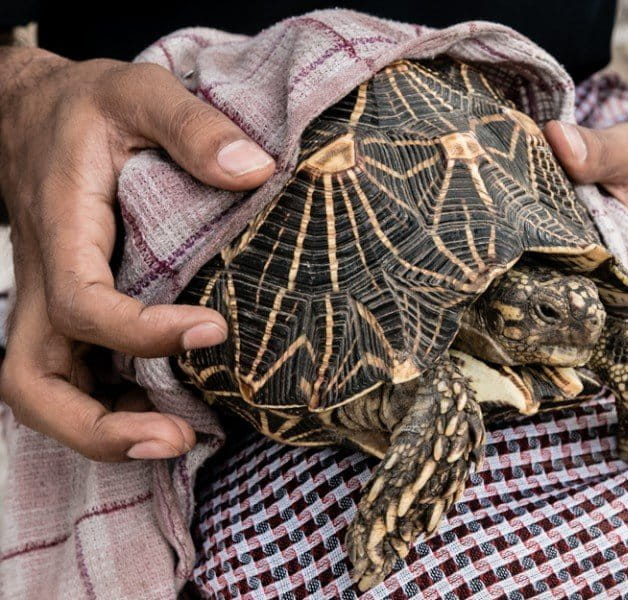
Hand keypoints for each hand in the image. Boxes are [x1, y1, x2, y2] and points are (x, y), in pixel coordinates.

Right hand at [0, 48, 275, 461]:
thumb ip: (192, 125)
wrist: (34, 113)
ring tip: (181, 442)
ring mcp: (49, 306)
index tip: (214, 329)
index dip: (142, 333)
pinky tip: (176, 411)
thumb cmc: (88, 107)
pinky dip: (114, 407)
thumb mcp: (138, 92)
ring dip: (102, 433)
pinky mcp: (69, 314)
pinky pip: (76, 379)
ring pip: (45, 394)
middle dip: (96, 427)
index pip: (82, 305)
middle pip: (34, 385)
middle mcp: (42, 284)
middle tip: (174, 440)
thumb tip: (256, 169)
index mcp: (60, 233)